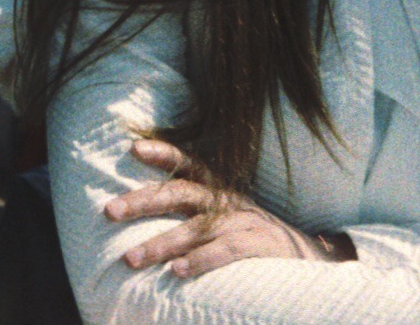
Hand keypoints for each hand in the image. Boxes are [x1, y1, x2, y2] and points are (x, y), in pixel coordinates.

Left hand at [104, 138, 354, 277]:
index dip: (163, 153)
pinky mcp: (258, 247)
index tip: (134, 148)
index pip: (189, 163)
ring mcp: (244, 223)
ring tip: (131, 258)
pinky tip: (176, 272)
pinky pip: (225, 252)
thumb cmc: (255, 236)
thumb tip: (146, 208)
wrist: (310, 256)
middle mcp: (229, 201)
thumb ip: (195, 210)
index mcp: (220, 189)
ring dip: (161, 243)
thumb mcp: (228, 213)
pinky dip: (200, 261)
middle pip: (181, 193)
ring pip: (196, 229)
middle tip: (110, 210)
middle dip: (143, 200)